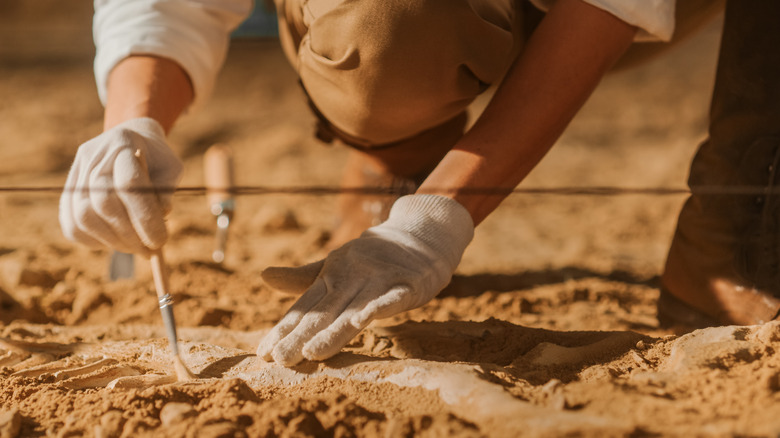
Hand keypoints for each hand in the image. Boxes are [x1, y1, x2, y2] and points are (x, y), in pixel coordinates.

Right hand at [59, 117, 182, 255]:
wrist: (132, 142)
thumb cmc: (156, 159)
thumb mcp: (171, 168)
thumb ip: (167, 191)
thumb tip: (161, 215)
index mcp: (123, 143)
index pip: (129, 184)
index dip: (144, 217)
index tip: (160, 240)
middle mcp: (93, 156)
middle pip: (103, 203)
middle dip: (130, 234)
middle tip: (150, 250)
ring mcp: (76, 174)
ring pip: (84, 217)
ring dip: (113, 241)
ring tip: (136, 248)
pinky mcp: (67, 192)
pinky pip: (72, 226)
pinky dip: (95, 241)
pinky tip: (116, 241)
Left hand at [257, 194, 473, 365]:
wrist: (421, 234)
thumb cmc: (374, 256)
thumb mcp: (336, 265)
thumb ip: (303, 278)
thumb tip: (263, 276)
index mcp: (332, 275)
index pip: (305, 307)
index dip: (285, 329)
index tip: (263, 353)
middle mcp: (352, 277)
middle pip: (324, 312)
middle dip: (301, 337)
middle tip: (280, 360)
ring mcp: (379, 279)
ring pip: (354, 310)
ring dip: (334, 331)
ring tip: (312, 352)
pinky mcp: (407, 283)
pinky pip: (392, 297)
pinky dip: (378, 308)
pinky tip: (362, 322)